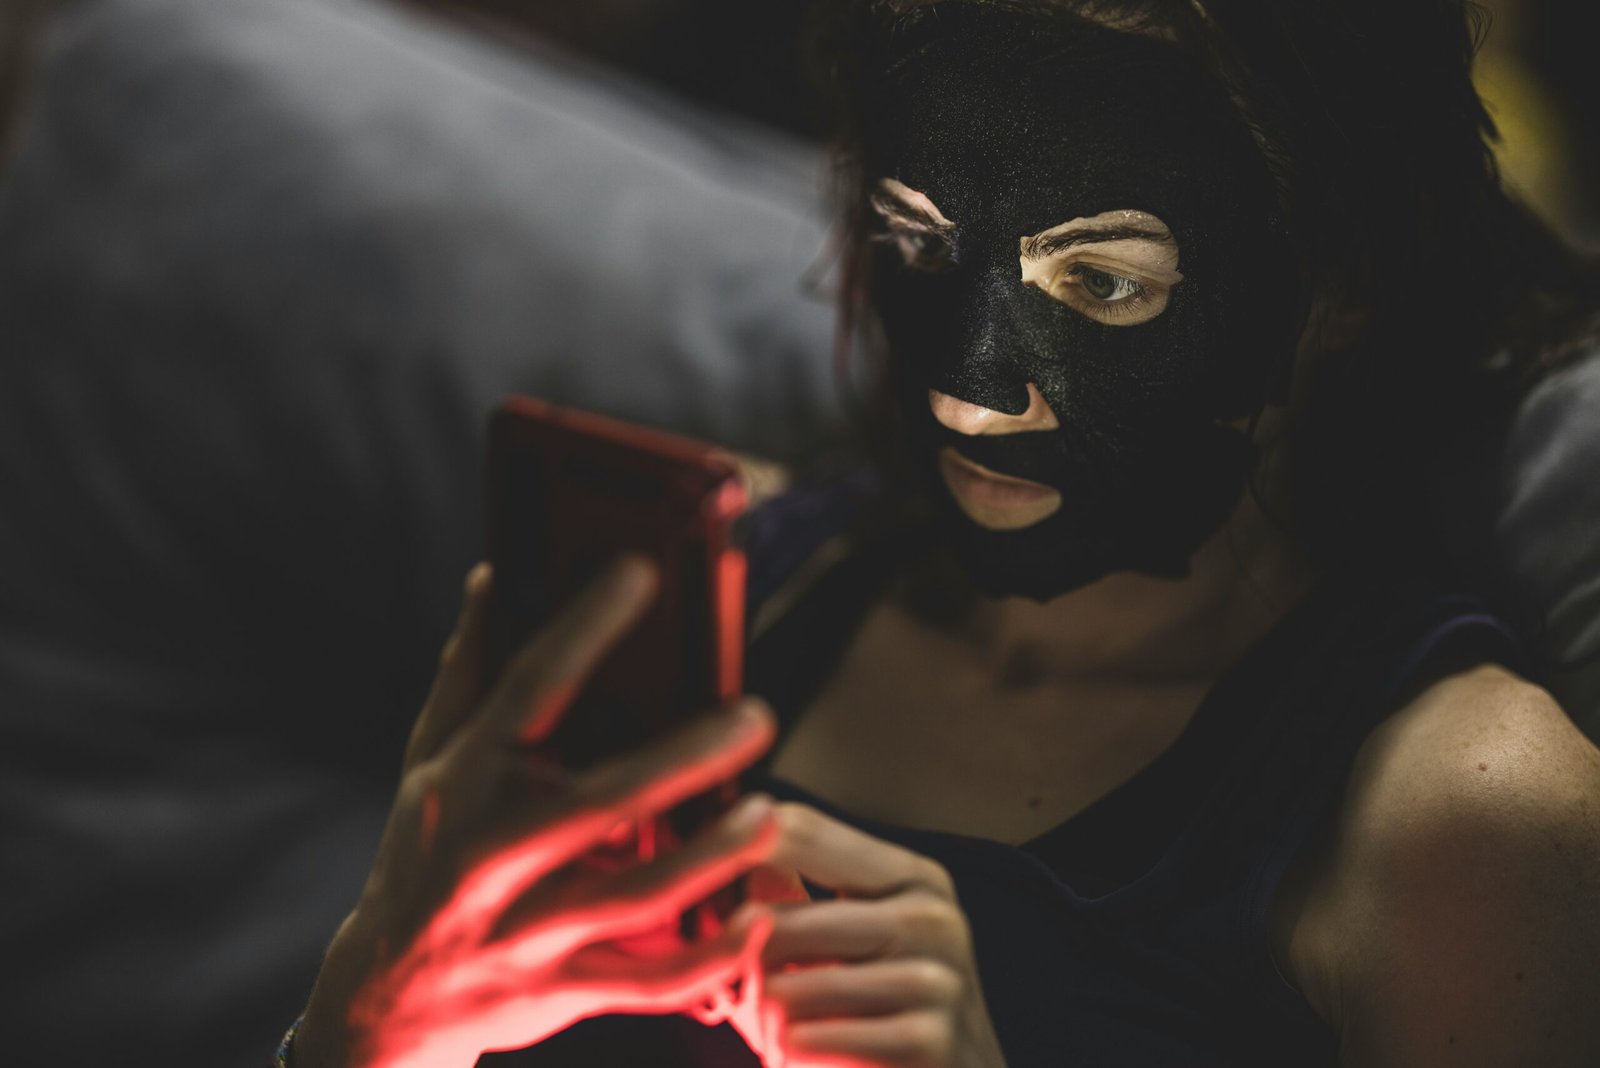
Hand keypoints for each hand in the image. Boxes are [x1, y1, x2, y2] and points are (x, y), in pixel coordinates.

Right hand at [294, 559, 780, 1067]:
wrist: (382, 1000)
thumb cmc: (424, 854)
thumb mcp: (428, 763)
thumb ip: (467, 672)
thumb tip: (494, 575)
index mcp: (462, 780)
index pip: (527, 690)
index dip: (582, 628)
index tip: (642, 573)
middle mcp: (489, 855)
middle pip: (597, 800)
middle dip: (683, 758)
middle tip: (757, 716)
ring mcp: (522, 931)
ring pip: (632, 897)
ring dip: (710, 857)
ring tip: (766, 812)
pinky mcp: (556, 991)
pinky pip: (643, 984)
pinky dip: (706, 959)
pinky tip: (755, 921)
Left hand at [748, 804, 1009, 1067]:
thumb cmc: (884, 1021)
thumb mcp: (844, 945)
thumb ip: (791, 894)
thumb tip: (722, 840)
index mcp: (913, 876)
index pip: (798, 829)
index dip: (729, 850)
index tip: (692, 875)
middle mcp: (931, 916)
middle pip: (770, 921)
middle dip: (742, 972)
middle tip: (752, 998)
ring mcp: (936, 981)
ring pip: (778, 990)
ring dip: (765, 1025)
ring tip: (789, 1035)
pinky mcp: (928, 1043)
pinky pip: (803, 1041)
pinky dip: (792, 1058)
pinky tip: (817, 1063)